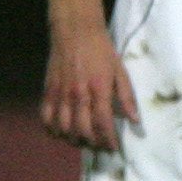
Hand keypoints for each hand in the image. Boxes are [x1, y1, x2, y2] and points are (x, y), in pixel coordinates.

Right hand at [41, 15, 136, 151]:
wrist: (75, 31)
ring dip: (73, 139)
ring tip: (83, 142)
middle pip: (82, 130)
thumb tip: (135, 120)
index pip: (103, 123)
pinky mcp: (48, 89)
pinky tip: (60, 132)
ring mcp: (61, 93)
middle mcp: (78, 95)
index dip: (108, 140)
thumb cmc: (102, 50)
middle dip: (92, 143)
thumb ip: (127, 97)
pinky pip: (46, 116)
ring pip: (64, 127)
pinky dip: (52, 128)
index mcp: (99, 90)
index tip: (114, 149)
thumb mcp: (120, 71)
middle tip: (99, 147)